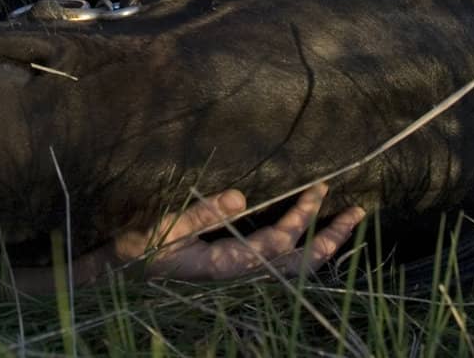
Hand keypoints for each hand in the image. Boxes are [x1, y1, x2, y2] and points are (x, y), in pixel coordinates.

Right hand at [71, 183, 364, 283]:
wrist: (116, 285)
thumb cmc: (135, 254)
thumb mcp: (162, 229)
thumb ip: (201, 214)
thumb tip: (243, 198)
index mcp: (222, 267)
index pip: (274, 245)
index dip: (301, 218)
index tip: (319, 189)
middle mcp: (238, 280)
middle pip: (297, 264)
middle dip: (329, 237)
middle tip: (358, 210)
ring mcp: (239, 282)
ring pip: (293, 270)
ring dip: (323, 246)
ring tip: (348, 221)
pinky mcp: (236, 277)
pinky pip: (282, 269)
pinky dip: (304, 252)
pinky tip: (314, 235)